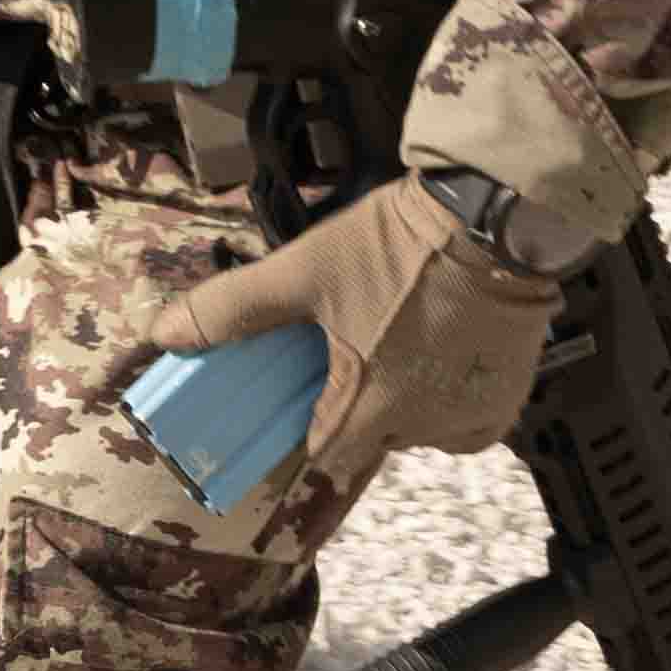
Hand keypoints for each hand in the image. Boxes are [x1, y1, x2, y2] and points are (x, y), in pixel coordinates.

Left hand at [134, 174, 561, 495]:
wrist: (498, 216)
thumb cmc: (397, 247)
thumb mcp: (302, 271)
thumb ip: (232, 308)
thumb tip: (161, 333)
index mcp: (369, 408)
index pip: (322, 454)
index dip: (305, 426)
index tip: (301, 392)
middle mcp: (423, 427)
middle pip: (370, 439)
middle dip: (353, 406)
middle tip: (348, 349)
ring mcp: (471, 415)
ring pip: (419, 430)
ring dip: (401, 401)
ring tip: (393, 342)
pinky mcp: (509, 397)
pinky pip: (465, 423)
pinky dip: (447, 401)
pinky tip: (436, 359)